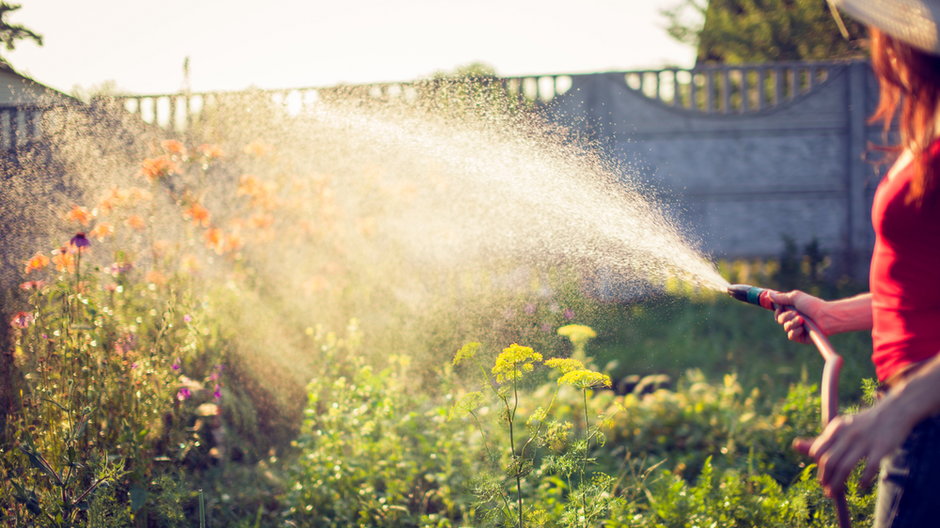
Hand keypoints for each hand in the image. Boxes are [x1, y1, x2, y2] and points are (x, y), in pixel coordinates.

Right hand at [768, 290, 827, 343]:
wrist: (825, 316)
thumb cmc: (813, 305)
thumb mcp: (796, 298)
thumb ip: (782, 298)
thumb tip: (769, 294)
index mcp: (793, 310)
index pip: (778, 313)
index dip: (778, 311)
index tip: (781, 308)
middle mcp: (794, 319)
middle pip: (780, 320)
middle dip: (786, 316)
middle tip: (796, 314)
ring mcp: (798, 328)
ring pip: (785, 328)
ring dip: (792, 323)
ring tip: (802, 320)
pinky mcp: (801, 337)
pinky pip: (791, 336)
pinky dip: (795, 331)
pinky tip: (802, 328)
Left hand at [792, 400, 913, 496]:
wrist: (894, 411)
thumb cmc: (864, 423)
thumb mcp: (841, 427)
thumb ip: (822, 439)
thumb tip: (795, 446)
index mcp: (836, 428)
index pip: (819, 451)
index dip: (819, 468)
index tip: (822, 479)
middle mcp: (847, 434)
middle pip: (829, 461)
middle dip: (825, 478)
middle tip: (826, 490)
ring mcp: (864, 441)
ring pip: (845, 467)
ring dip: (837, 483)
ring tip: (834, 493)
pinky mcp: (881, 448)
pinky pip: (869, 468)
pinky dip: (863, 480)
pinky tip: (860, 486)